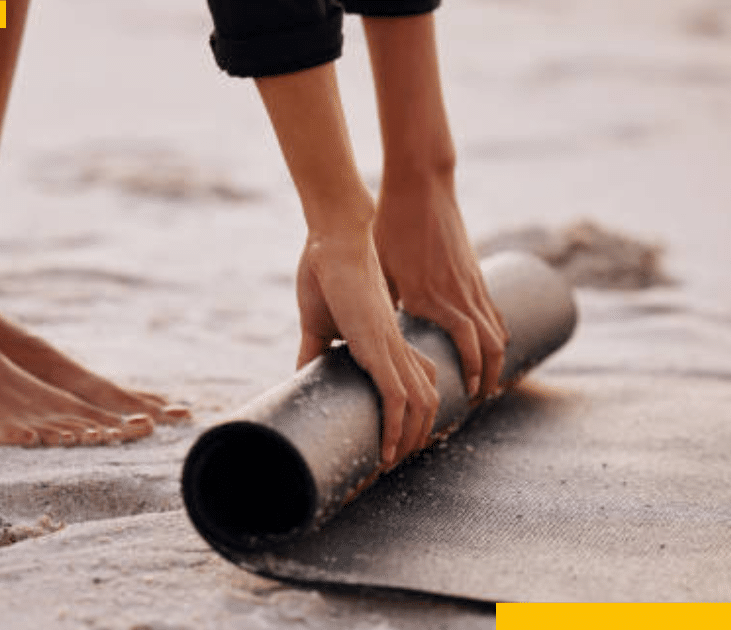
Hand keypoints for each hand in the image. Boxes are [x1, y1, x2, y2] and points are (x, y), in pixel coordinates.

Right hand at [295, 229, 438, 467]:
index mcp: (388, 338)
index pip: (417, 380)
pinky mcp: (377, 346)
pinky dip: (397, 428)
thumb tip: (301, 374)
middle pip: (428, 398)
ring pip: (421, 403)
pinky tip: (389, 449)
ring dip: (411, 438)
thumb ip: (314, 349)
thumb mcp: (317, 322)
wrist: (331, 240)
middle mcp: (397, 345)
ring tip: (393, 461)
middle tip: (396, 458)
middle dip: (418, 433)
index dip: (414, 411)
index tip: (399, 436)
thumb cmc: (324, 272)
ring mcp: (390, 346)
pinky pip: (398, 397)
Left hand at [373, 174, 508, 401]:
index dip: (472, 376)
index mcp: (432, 298)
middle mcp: (459, 294)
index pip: (466, 348)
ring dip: (496, 357)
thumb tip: (366, 336)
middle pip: (491, 346)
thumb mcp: (379, 270)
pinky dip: (497, 331)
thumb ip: (383, 304)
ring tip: (488, 379)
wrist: (419, 186)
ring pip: (497, 329)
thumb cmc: (390, 227)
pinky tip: (491, 343)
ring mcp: (471, 281)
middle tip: (480, 398)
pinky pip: (493, 309)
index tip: (466, 397)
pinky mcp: (475, 270)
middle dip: (489, 376)